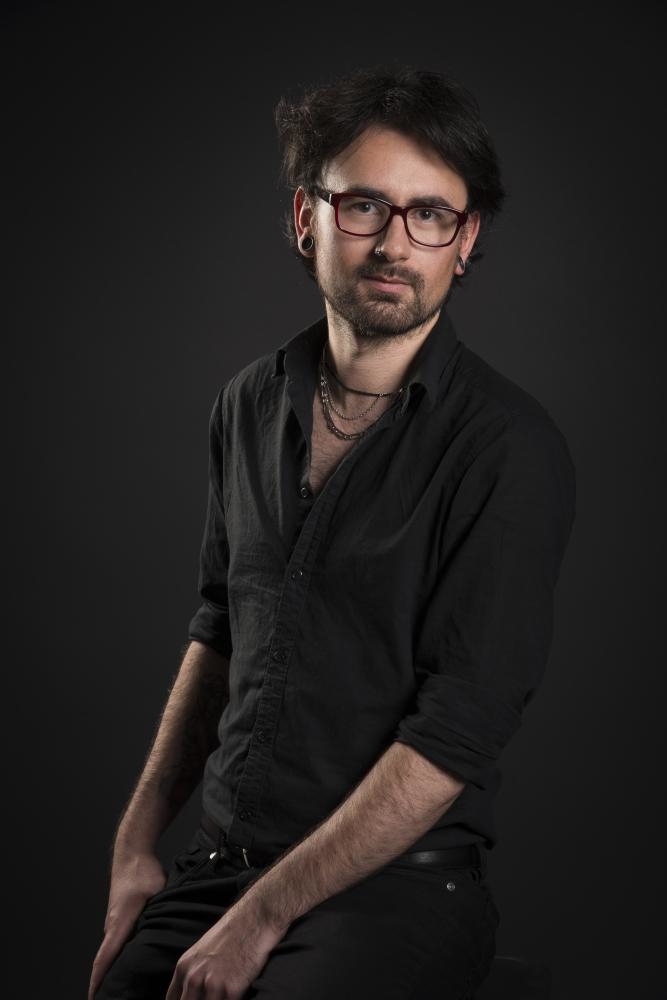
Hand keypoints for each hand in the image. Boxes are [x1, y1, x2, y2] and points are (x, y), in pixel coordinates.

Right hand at [88, 850, 165, 998]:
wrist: (132, 853)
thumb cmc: (143, 873)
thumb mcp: (156, 895)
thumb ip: (159, 918)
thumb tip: (167, 937)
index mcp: (118, 925)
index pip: (104, 960)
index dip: (98, 982)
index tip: (94, 999)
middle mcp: (111, 927)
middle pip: (105, 962)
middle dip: (104, 983)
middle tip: (112, 999)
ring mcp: (113, 922)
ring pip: (111, 952)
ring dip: (112, 969)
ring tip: (121, 989)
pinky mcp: (118, 918)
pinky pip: (116, 943)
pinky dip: (117, 957)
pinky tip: (130, 963)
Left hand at [165, 893, 287, 998]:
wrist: (255, 918)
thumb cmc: (232, 933)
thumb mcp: (202, 951)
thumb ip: (192, 973)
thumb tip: (190, 994)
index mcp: (184, 967)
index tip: (195, 999)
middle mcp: (193, 978)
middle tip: (211, 997)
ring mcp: (212, 985)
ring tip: (222, 996)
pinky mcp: (232, 990)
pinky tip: (237, 995)